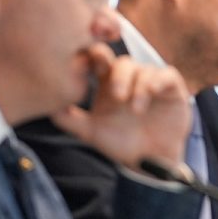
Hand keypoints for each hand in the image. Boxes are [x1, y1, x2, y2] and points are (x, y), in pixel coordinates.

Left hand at [50, 44, 191, 167]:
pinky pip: (167, 75)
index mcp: (108, 82)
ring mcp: (151, 82)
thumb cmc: (119, 143)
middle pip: (122, 62)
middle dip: (118, 75)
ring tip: (135, 108)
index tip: (86, 66)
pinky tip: (151, 94)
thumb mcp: (90, 131)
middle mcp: (130, 78)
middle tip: (115, 96)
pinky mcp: (171, 88)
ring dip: (138, 86)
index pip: (99, 59)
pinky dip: (158, 81)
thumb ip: (68, 118)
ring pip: (144, 69)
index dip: (93, 56)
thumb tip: (46, 103)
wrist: (149, 162)